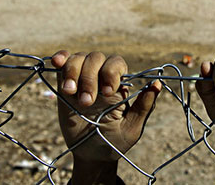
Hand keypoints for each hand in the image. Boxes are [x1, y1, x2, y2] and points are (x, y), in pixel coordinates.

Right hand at [52, 51, 160, 183]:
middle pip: (96, 58)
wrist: (91, 156)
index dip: (111, 72)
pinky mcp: (64, 85)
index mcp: (119, 84)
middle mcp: (101, 77)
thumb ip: (143, 106)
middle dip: (90, 77)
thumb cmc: (115, 142)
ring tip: (71, 93)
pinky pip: (62, 64)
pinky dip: (60, 59)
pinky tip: (56, 62)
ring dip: (73, 72)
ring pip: (78, 58)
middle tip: (87, 102)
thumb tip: (157, 83)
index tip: (107, 93)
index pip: (116, 63)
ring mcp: (82, 79)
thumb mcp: (132, 129)